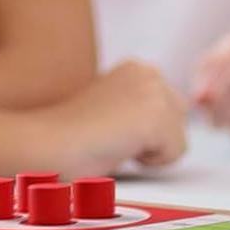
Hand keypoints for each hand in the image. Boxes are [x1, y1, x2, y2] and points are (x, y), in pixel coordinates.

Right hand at [46, 60, 186, 174]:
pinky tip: (120, 149)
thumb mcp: (113, 109)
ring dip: (152, 150)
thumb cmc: (73, 135)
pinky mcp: (156, 116)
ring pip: (179, 138)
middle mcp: (148, 71)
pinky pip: (175, 153)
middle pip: (180, 120)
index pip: (169, 109)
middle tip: (115, 138)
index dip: (143, 131)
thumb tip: (164, 127)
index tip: (110, 130)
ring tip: (116, 143)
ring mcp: (153, 91)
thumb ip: (138, 108)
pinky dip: (151, 162)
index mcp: (136, 67)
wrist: (49, 142)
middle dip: (155, 137)